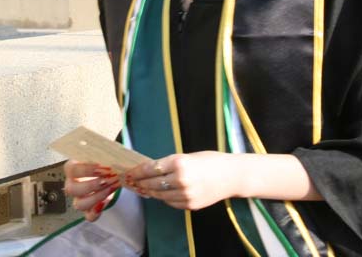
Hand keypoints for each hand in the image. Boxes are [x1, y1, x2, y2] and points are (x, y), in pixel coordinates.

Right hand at [64, 160, 120, 221]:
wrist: (109, 173)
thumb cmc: (103, 162)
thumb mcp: (102, 154)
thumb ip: (103, 153)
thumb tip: (112, 155)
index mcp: (72, 169)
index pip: (71, 169)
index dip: (86, 169)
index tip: (102, 166)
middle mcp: (72, 185)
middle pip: (72, 189)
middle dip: (91, 184)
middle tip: (107, 179)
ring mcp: (79, 199)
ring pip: (80, 204)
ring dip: (97, 196)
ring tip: (112, 187)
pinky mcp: (88, 210)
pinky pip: (89, 216)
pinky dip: (96, 212)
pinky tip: (106, 202)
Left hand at [124, 151, 239, 210]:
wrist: (231, 176)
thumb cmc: (210, 160)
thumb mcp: (188, 156)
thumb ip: (170, 164)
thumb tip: (151, 169)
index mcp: (179, 163)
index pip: (151, 168)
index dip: (138, 171)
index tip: (129, 172)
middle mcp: (180, 179)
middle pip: (152, 183)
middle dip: (141, 182)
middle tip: (132, 181)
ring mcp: (185, 195)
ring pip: (160, 195)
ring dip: (150, 192)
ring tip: (144, 188)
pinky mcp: (190, 205)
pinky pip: (171, 202)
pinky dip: (164, 198)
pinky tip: (161, 194)